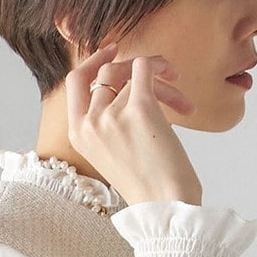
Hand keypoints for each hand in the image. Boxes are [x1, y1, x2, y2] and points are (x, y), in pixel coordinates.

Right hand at [66, 41, 201, 207]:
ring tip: (182, 104)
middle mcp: (91, 122)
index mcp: (79, 134)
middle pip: (107, 73)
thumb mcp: (112, 153)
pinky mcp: (139, 108)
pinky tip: (177, 81)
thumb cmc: (147, 185)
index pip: (74, 82)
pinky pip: (145, 67)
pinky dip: (161, 67)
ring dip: (161, 81)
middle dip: (134, 70)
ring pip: (132, 73)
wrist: (164, 205)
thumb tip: (124, 84)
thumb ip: (108, 123)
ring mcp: (112, 114)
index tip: (112, 51)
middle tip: (160, 75)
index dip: (93, 61)